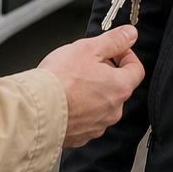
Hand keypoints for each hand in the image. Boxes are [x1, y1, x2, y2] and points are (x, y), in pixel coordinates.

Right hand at [39, 27, 143, 147]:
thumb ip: (114, 40)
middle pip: (117, 87)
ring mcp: (97, 126)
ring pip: (101, 104)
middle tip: (85, 64)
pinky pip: (85, 119)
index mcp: (120, 88)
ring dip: (91, 92)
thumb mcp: (88, 48)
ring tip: (70, 82)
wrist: (36, 111)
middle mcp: (113, 111)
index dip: (126, 55)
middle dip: (105, 73)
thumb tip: (130, 34)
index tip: (113, 50)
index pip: (136, 69)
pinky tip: (64, 100)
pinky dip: (78, 109)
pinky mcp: (81, 137)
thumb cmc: (60, 80)